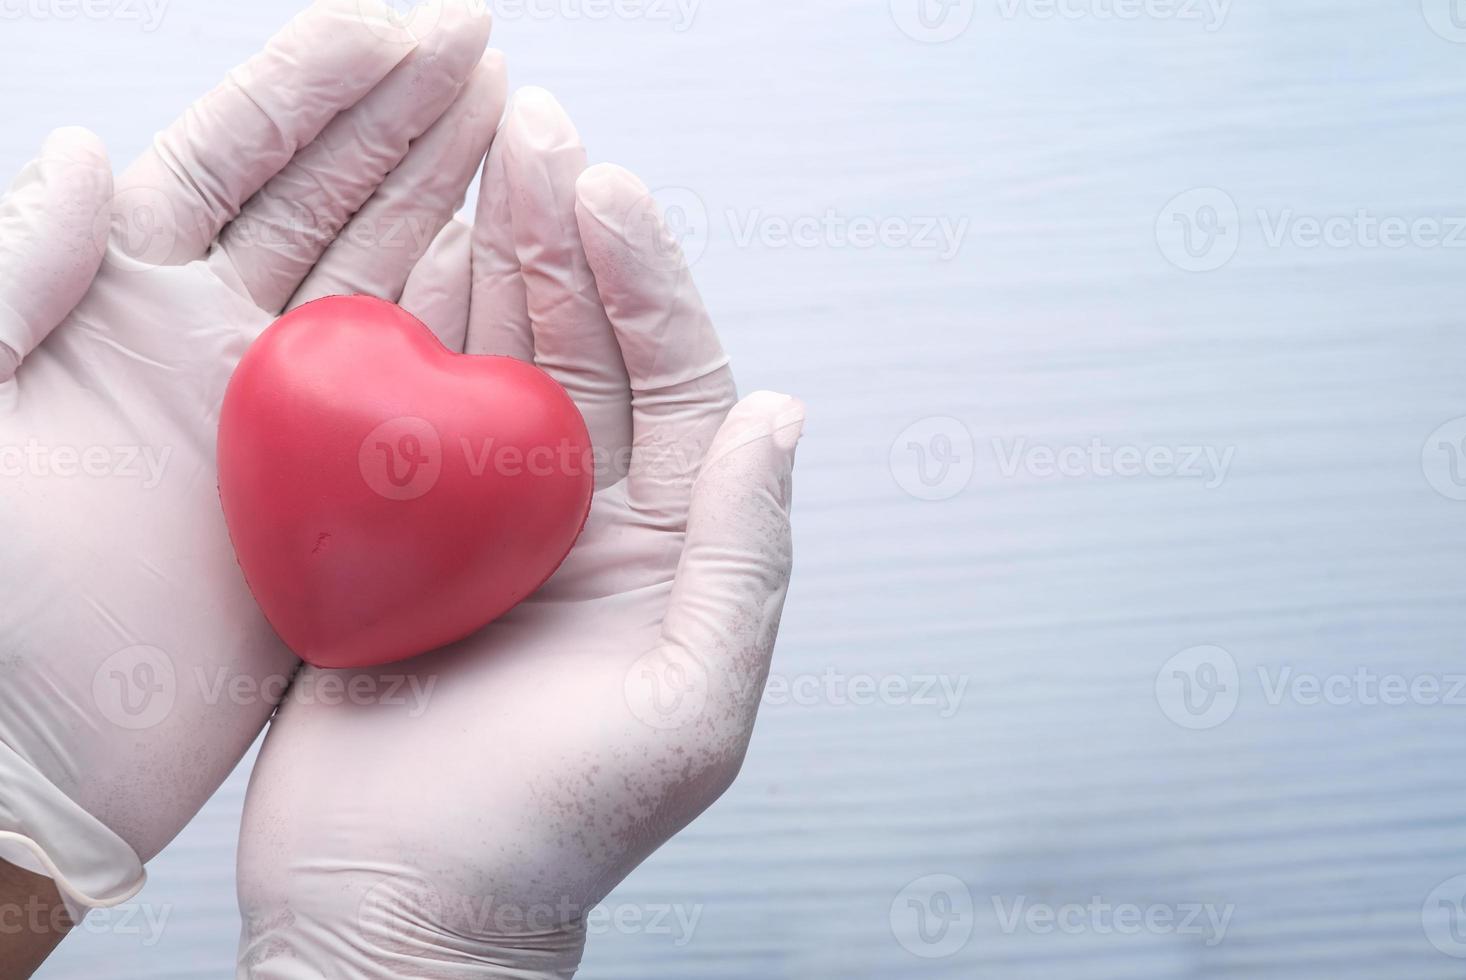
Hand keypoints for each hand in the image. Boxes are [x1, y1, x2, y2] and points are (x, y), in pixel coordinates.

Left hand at [0, 0, 501, 913]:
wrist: (28, 765)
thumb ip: (11, 280)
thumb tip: (78, 152)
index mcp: (121, 302)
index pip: (239, 156)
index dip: (323, 82)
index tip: (409, 28)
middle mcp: (209, 343)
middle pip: (331, 197)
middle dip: (411, 117)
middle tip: (490, 57)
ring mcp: (280, 418)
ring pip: (384, 280)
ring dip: (448, 200)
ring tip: (518, 137)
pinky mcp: (331, 497)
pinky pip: (414, 399)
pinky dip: (461, 332)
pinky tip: (508, 279)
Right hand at [235, 89, 804, 977]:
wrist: (399, 904)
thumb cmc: (555, 830)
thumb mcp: (690, 708)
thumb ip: (745, 560)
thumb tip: (784, 413)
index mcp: (671, 547)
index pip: (676, 384)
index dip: (649, 283)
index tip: (610, 191)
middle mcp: (589, 519)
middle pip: (582, 352)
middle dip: (563, 243)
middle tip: (534, 133)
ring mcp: (490, 521)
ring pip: (494, 365)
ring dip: (487, 263)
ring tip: (477, 163)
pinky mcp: (400, 536)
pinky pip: (405, 416)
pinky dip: (402, 337)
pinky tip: (401, 261)